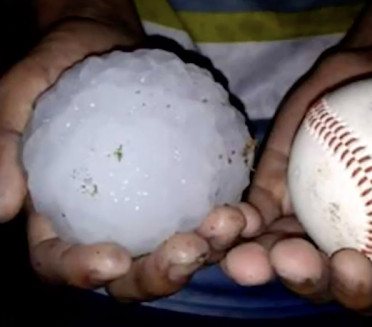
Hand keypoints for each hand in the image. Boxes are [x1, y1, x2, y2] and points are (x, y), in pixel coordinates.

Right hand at [0, 18, 255, 302]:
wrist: (104, 44)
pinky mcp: (189, 190)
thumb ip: (5, 145)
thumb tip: (2, 206)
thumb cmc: (57, 70)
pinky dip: (229, 217)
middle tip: (191, 248)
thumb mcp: (20, 94)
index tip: (112, 258)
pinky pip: (209, 210)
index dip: (82, 271)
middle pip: (133, 274)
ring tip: (230, 224)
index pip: (62, 260)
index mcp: (60, 218)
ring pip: (180, 250)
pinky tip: (246, 209)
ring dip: (210, 249)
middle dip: (162, 273)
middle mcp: (110, 225)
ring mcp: (154, 211)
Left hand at [218, 46, 371, 313]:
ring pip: (273, 253)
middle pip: (315, 278)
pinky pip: (250, 215)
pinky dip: (234, 223)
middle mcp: (338, 242)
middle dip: (300, 278)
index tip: (352, 263)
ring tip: (242, 255)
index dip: (360, 288)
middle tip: (290, 258)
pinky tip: (224, 219)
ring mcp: (300, 221)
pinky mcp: (271, 193)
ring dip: (254, 260)